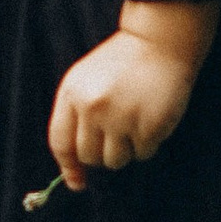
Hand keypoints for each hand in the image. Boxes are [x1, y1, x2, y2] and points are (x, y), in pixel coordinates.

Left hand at [45, 0, 219, 186]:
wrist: (160, 39)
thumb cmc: (121, 63)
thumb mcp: (87, 80)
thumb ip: (75, 120)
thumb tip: (75, 179)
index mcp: (73, 92)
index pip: (60, 142)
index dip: (67, 166)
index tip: (77, 182)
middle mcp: (93, 106)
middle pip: (89, 157)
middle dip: (103, 150)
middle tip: (118, 127)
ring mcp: (121, 116)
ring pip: (115, 161)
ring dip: (126, 148)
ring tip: (135, 118)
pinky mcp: (149, 125)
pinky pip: (143, 154)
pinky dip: (148, 142)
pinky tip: (151, 116)